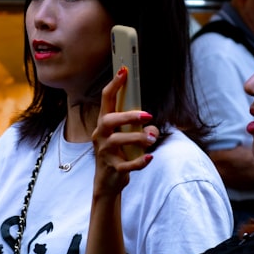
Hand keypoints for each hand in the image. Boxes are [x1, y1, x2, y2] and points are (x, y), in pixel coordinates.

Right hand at [91, 66, 157, 197]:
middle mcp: (101, 135)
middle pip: (109, 120)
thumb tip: (152, 130)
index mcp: (104, 124)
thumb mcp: (130, 139)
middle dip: (128, 116)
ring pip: (117, 141)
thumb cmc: (119, 154)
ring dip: (137, 138)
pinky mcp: (113, 168)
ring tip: (152, 139)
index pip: (106, 100)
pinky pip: (126, 164)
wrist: (108, 182)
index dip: (114, 85)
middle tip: (148, 115)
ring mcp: (105, 152)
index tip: (124, 71)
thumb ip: (142, 131)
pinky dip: (139, 161)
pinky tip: (149, 157)